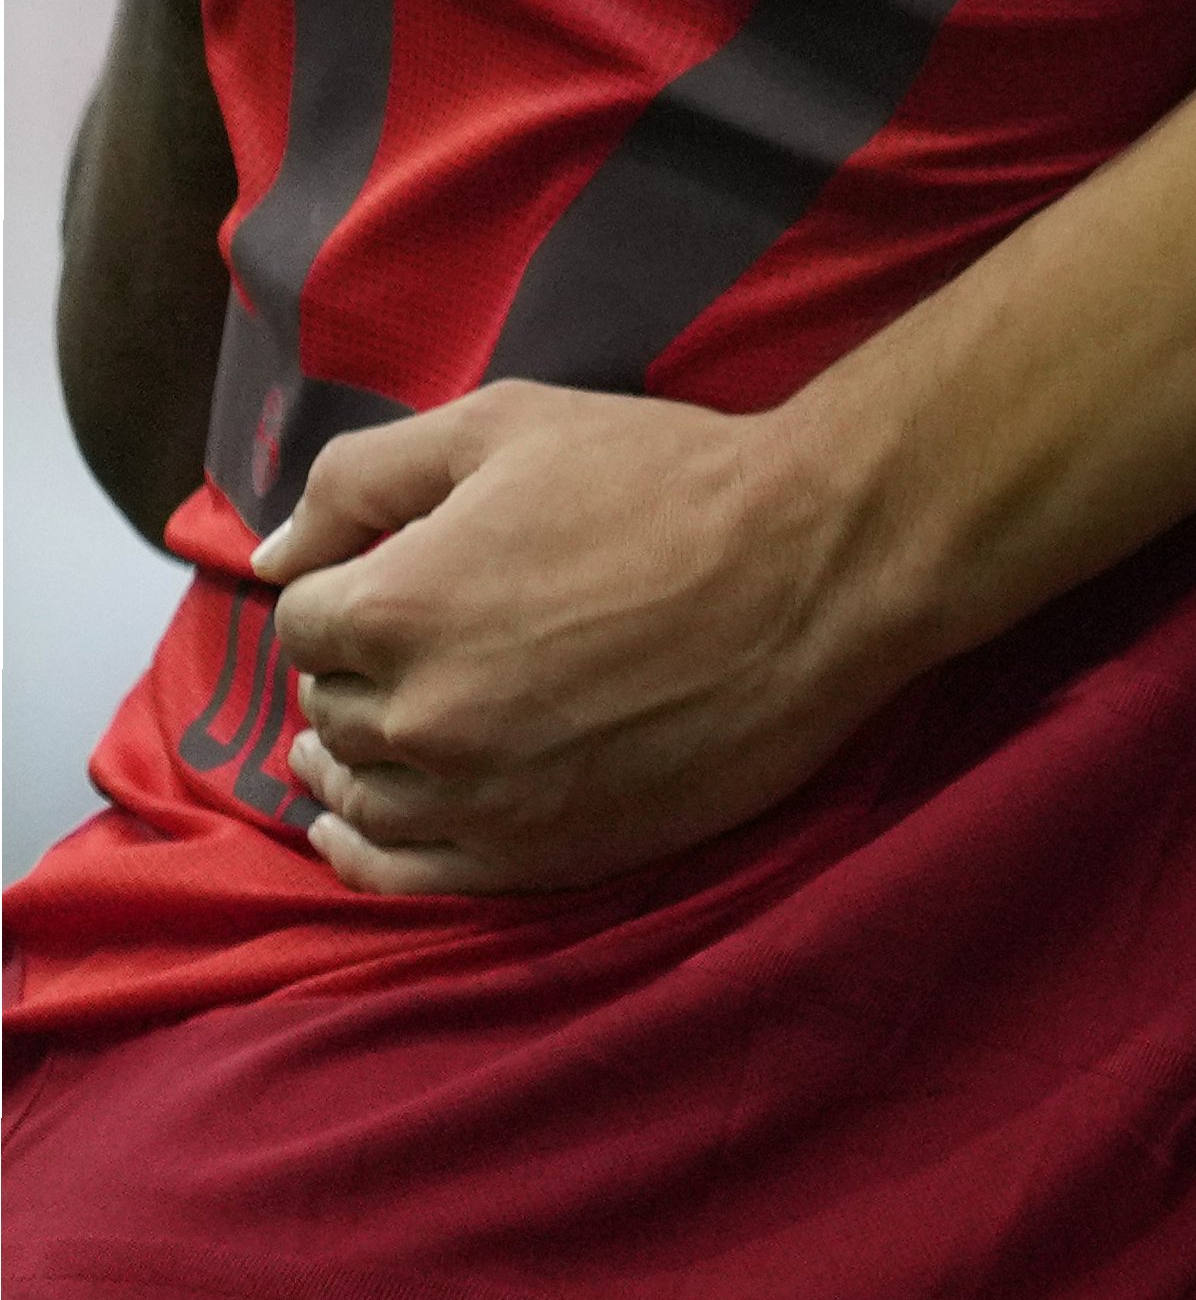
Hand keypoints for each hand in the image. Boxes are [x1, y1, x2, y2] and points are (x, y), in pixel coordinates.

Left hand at [255, 381, 921, 895]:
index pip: (301, 619)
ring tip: (379, 733)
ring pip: (357, 794)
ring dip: (355, 759)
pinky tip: (352, 831)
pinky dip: (364, 853)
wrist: (820, 567)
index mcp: (395, 605)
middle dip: (357, 671)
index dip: (344, 589)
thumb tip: (271, 558)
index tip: (400, 576)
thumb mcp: (507, 423)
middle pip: (329, 708)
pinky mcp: (540, 853)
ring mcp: (479, 796)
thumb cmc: (671, 479)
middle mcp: (419, 715)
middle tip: (420, 643)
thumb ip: (360, 477)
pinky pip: (406, 876)